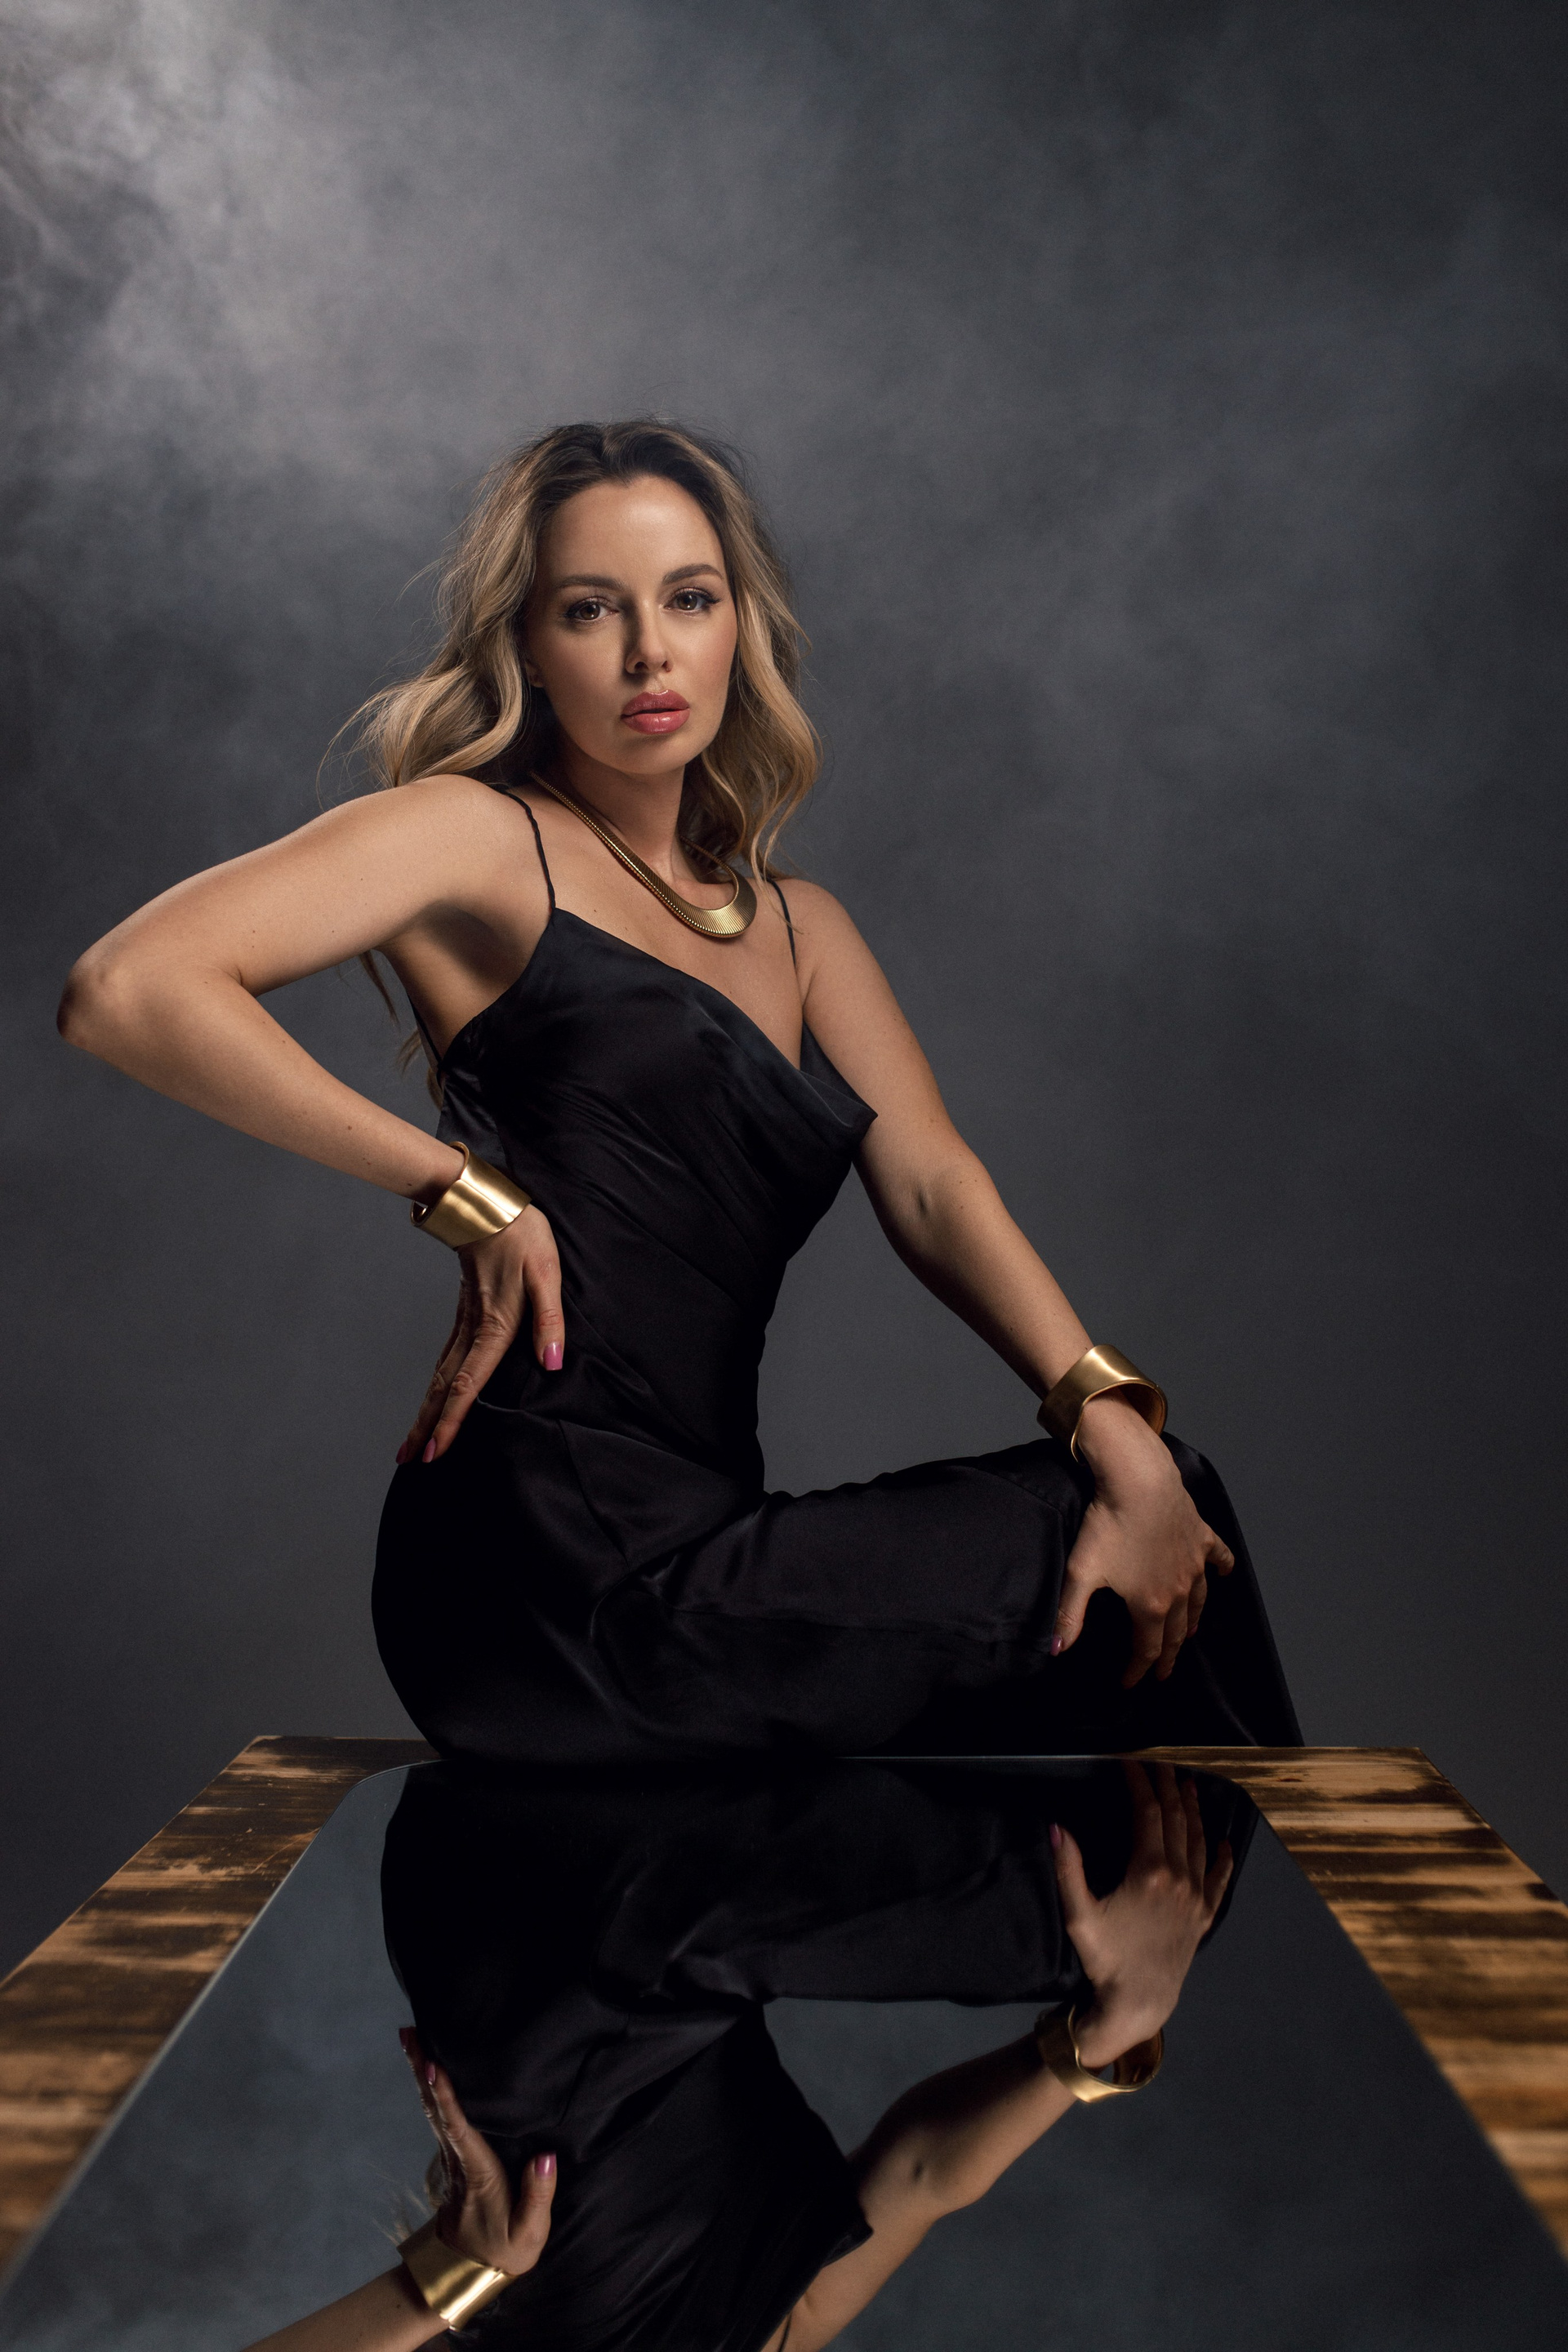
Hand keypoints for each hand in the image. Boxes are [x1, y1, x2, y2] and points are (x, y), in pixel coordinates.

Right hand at [398, 1204, 563, 1464]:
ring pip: (440, 1375)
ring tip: (411, 1443)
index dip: (453, 1418)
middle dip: (427, 1426)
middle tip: (410, 1461)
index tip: (436, 1450)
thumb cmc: (522, 1236)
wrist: (487, 1203)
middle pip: (444, 1387)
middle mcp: (472, 1329)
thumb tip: (553, 1361)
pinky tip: (432, 1399)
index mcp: (494, 1325)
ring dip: (425, 1410)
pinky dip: (435, 1387)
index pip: (469, 1382)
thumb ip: (549, 1319)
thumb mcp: (547, 1273)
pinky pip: (445, 1360)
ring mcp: (463, 1323)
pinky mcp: (465, 1315)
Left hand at [400, 2030, 556, 2277]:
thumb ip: (538, 2196)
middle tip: (408, 2031)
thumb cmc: (503, 2250)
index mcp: (477, 2173)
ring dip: (420, 2072)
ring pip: (432, 2108)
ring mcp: (451, 2157)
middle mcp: (457, 2159)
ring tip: (411, 2036)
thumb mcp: (529, 2235)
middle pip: (435, 2108)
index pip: (458, 2128)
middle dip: (421, 2069)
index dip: (445, 2096)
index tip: (431, 2065)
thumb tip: (545, 2156)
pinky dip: (429, 2087)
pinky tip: (425, 2068)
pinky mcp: (452, 2157)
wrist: (467, 2271)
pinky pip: (438, 2114)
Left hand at [1051, 1400, 1232, 1684]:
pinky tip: (1227, 1574)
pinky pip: (1218, 1558)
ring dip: (1193, 1622)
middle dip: (1168, 1657)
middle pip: (1175, 1633)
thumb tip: (1055, 1652)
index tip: (1130, 1683)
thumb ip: (1069, 1615)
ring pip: (1199, 1603)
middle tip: (1164, 1673)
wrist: (1140, 1482)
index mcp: (1149, 1604)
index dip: (1138, 1670)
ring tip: (1190, 1635)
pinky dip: (1223, 1568)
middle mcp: (1179, 1591)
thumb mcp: (1082, 1573)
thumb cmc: (1108, 1525)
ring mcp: (1193, 1565)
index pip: (1147, 1649)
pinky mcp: (1201, 1537)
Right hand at [1052, 1762, 1232, 2065]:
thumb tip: (1056, 1827)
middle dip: (1168, 1786)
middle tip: (1161, 1762)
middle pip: (1176, 1819)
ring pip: (1199, 1841)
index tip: (1129, 1760)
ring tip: (1189, 1786)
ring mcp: (1196, 1896)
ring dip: (1193, 1811)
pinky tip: (1225, 1843)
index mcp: (1148, 1870)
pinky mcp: (1204, 1916)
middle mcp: (1179, 1877)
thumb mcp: (1079, 1913)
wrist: (1140, 2001)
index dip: (1138, 1781)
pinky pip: (1219, 1879)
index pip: (1146, 1812)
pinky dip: (1223, 1858)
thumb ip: (1068, 1869)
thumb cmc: (1106, 1958)